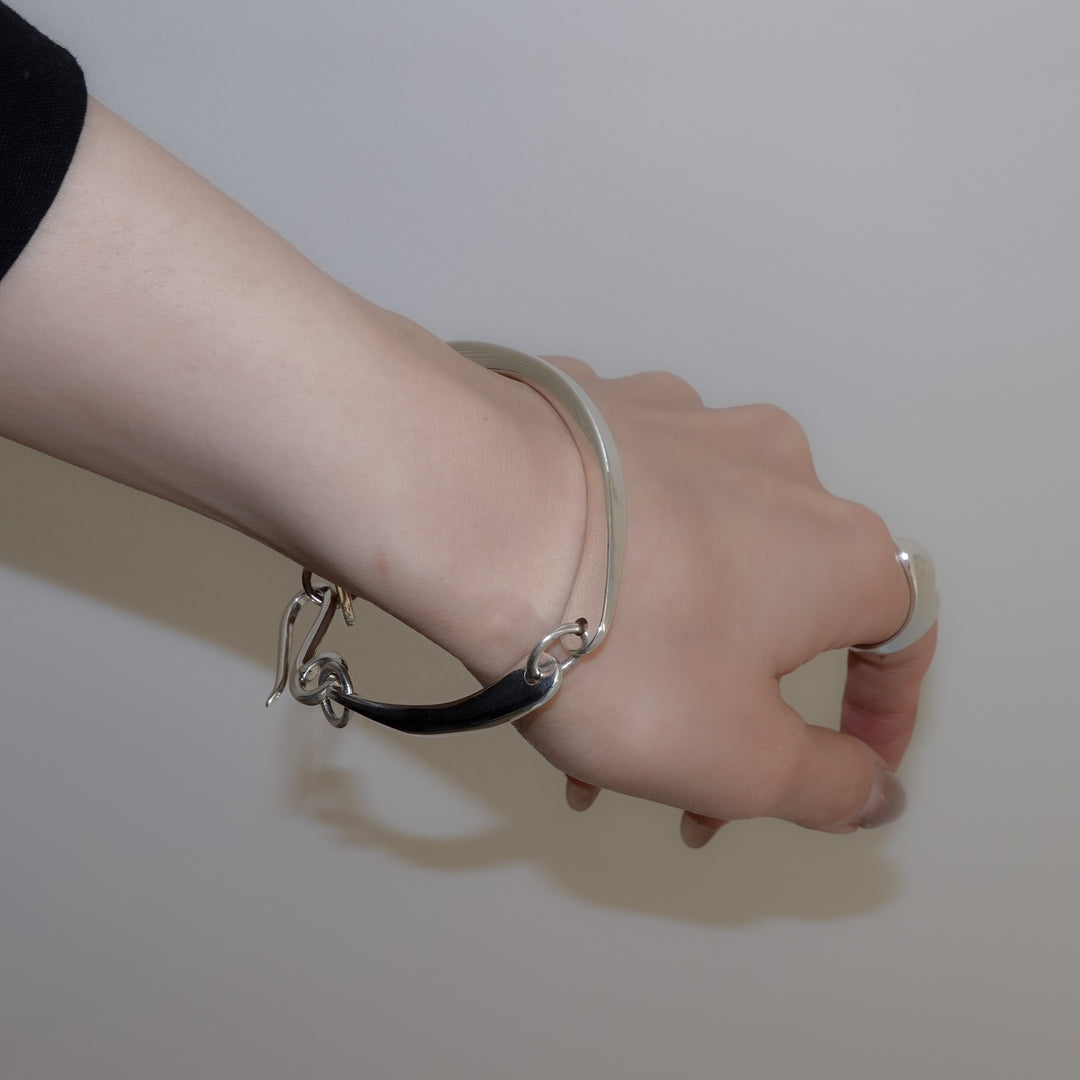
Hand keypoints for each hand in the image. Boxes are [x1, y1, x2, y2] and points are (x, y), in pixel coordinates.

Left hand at [506, 357, 935, 841]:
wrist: (471, 508)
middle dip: (738, 703)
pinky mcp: (596, 406)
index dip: (886, 713)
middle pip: (779, 606)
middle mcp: (772, 468)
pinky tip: (544, 623)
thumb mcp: (736, 759)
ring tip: (580, 722)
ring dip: (660, 646)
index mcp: (834, 549)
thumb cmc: (618, 642)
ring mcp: (679, 424)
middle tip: (675, 780)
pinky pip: (623, 508)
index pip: (902, 635)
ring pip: (694, 557)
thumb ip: (826, 786)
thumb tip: (872, 789)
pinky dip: (607, 571)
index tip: (850, 765)